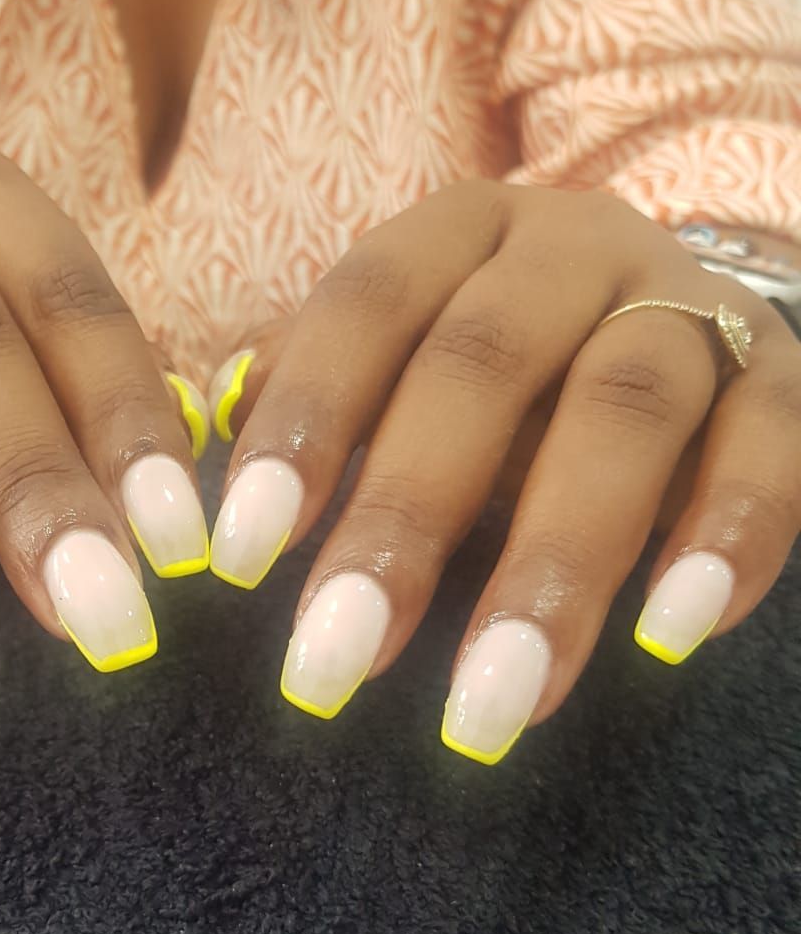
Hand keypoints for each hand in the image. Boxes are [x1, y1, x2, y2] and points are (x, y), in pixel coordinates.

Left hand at [205, 181, 800, 763]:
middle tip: (333, 664)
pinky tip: (676, 635)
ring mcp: (686, 301)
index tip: (240, 555)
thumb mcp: (402, 370)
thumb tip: (192, 508)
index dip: (305, 421)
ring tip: (498, 701)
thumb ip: (319, 415)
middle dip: (404, 518)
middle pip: (485, 360)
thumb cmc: (500, 374)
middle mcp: (571, 246)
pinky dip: (732, 532)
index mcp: (456, 232)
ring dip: (558, 562)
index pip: (367, 304)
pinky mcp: (783, 372)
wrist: (674, 313)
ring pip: (627, 408)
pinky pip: (773, 440)